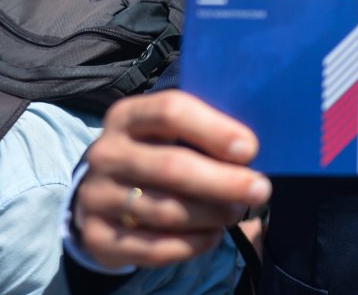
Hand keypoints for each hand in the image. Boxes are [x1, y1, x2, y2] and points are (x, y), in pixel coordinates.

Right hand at [74, 90, 271, 267]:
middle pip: (172, 166)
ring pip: (166, 210)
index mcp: (127, 116)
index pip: (171, 111)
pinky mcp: (98, 237)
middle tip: (260, 189)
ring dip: (212, 214)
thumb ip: (204, 133)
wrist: (101, 196)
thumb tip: (253, 150)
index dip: (214, 130)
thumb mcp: (169, 133)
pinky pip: (154, 247)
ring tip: (237, 212)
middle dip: (224, 180)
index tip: (250, 149)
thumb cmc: (155, 154)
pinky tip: (212, 236)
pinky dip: (192, 244)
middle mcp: (106, 153)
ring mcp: (96, 197)